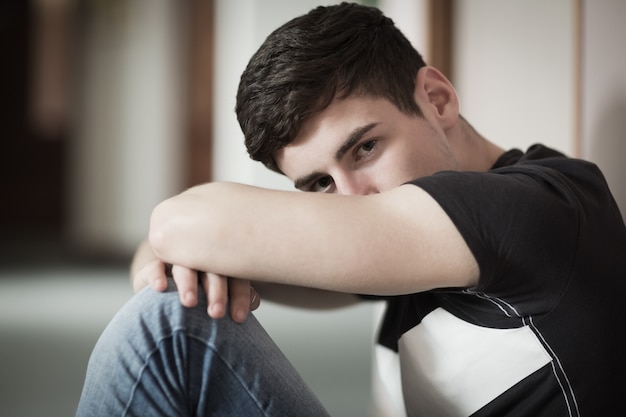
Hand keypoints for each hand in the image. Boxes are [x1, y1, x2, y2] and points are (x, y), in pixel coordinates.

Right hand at [132, 259, 259, 322]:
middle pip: (211, 270)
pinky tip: (160, 287)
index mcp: (223, 264)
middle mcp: (202, 258)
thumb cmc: (205, 291)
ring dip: (187, 283)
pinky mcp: (155, 264)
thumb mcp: (222, 294)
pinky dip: (156, 275)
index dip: (238, 295)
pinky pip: (155, 265)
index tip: (239, 318)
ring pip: (184, 266)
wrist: (169, 280)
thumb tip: (255, 301)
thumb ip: (239, 296)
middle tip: (217, 313)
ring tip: (190, 302)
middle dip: (215, 292)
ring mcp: (178, 260)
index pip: (235, 275)